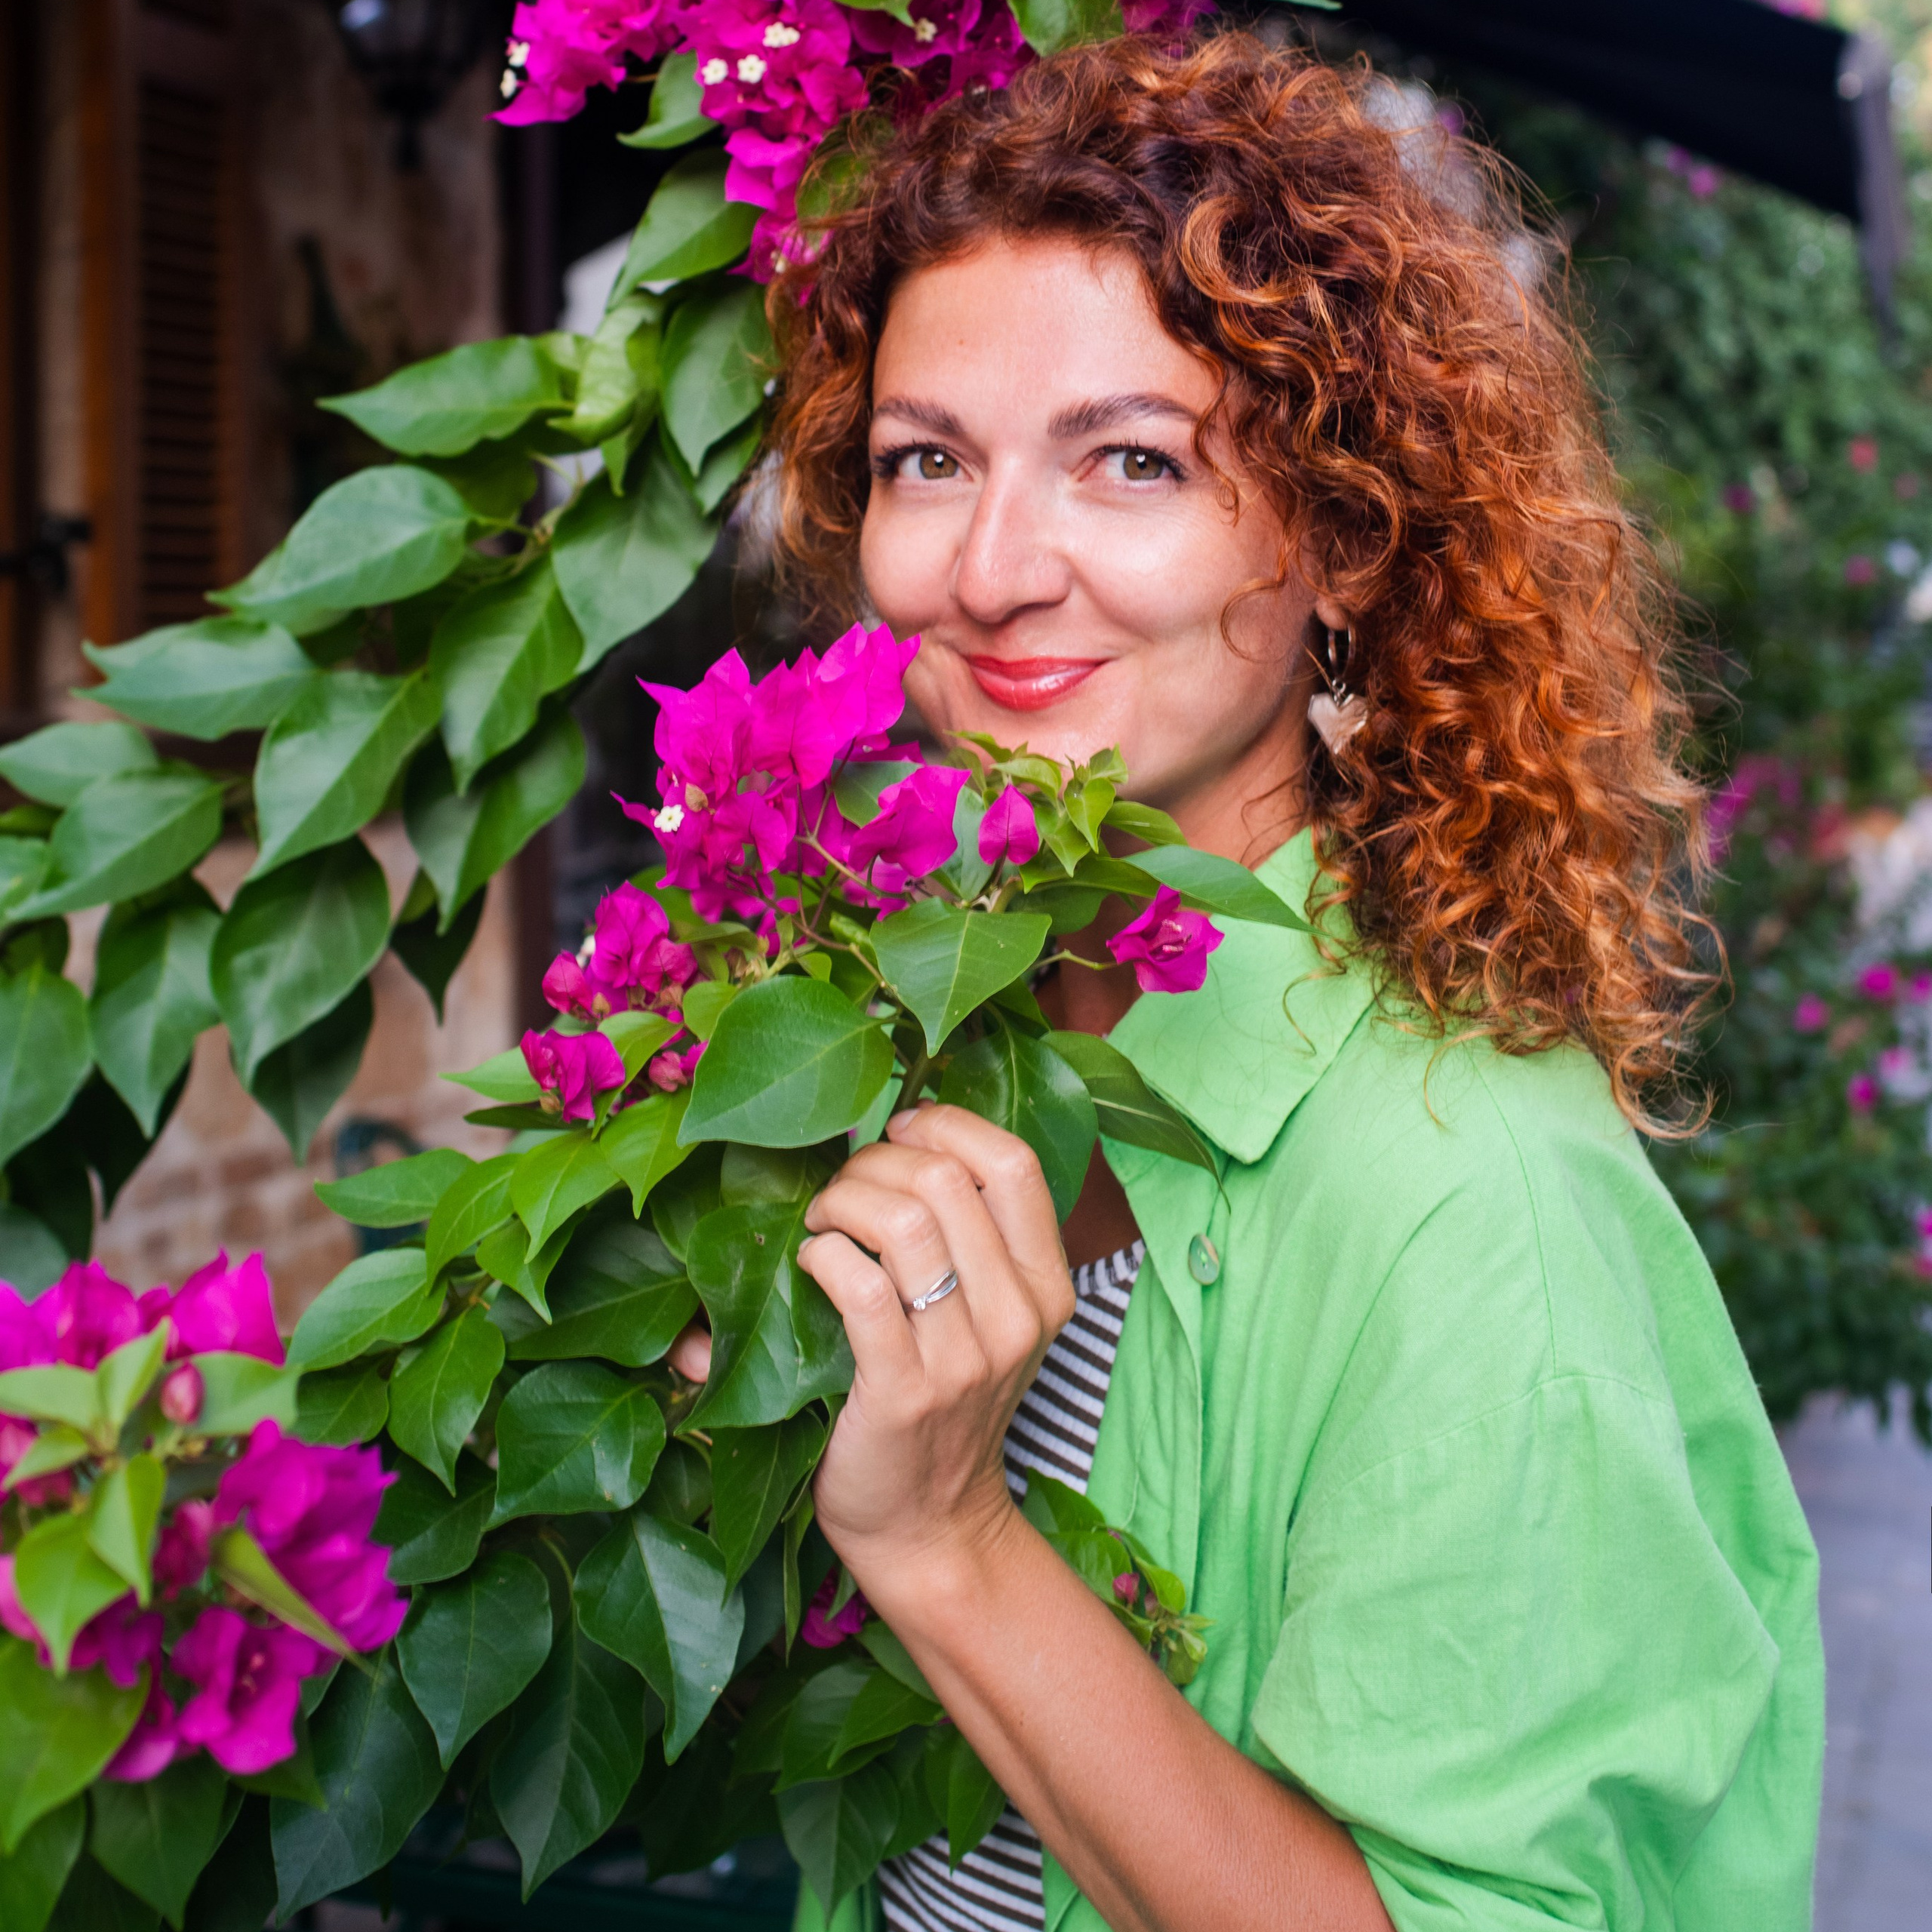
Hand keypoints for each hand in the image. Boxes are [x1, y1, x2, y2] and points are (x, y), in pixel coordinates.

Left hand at [794, 1104, 1076, 1596]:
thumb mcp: (990, 1321)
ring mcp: (966, 1358)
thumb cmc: (947, 1409)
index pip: (1013, 1163)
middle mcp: (1017, 1316)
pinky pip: (860, 1287)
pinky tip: (811, 1265)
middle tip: (841, 1191)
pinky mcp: (905, 1392)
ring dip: (842, 1204)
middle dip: (874, 1163)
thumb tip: (889, 1134)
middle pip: (945, 1180)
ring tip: (823, 1225)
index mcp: (1046, 1285)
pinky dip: (823, 1256)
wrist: (930, 1527)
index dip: (947, 1125)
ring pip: (902, 1222)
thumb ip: (967, 1239)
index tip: (900, 1130)